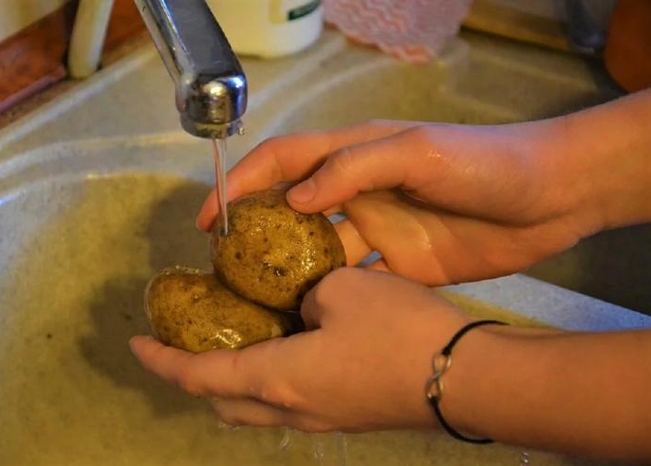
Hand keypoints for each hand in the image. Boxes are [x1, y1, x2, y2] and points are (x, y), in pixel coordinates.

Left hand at [130, 268, 472, 431]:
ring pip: (255, 406)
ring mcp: (323, 419)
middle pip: (222, 401)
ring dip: (231, 379)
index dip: (162, 360)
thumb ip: (309, 293)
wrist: (467, 377)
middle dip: (193, 375)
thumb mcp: (343, 288)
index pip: (199, 375)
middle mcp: (292, 408)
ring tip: (232, 341)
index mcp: (278, 378)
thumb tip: (307, 302)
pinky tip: (287, 344)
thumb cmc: (397, 330)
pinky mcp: (348, 416)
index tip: (134, 344)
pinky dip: (267, 378)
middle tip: (185, 341)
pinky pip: (288, 402)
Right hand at [197, 120, 602, 285]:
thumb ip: (355, 168)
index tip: (210, 219)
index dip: (242, 184)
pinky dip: (332, 298)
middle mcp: (359, 191)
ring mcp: (380, 231)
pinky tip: (311, 321)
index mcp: (356, 154)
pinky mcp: (403, 266)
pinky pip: (356, 283)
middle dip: (256, 234)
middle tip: (226, 270)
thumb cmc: (483, 163)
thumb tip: (295, 199)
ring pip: (320, 251)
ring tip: (257, 303)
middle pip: (293, 211)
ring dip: (290, 271)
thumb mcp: (417, 152)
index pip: (284, 162)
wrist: (551, 198)